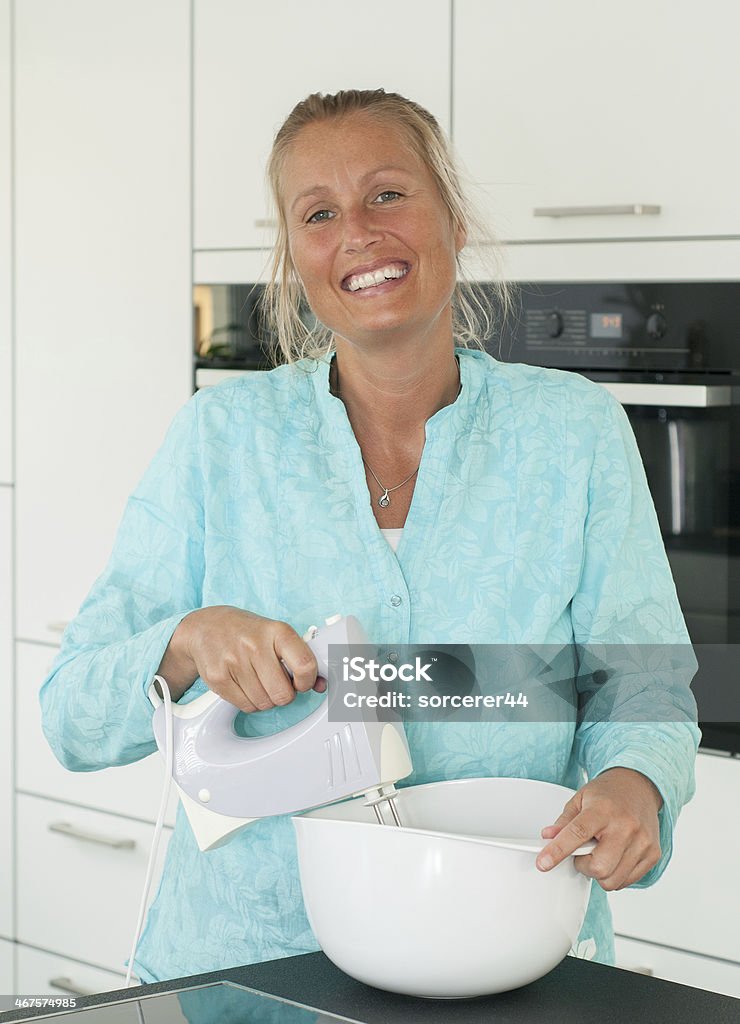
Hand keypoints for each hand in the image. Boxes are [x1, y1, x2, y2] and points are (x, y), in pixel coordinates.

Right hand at [157, 606, 324, 711]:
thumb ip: (300, 658)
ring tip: (259, 681)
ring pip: (264, 703)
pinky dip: (249, 702)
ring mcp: (234, 661)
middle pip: (283, 694)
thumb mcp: (277, 635)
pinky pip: (245, 706)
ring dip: (265, 699)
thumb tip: (321, 685)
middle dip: (284, 695)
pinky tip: (245, 685)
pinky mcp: (217, 677)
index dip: (307, 681)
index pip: (305, 665)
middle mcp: (255, 645)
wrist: (205, 627)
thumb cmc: (247, 632)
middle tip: (278, 684)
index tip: (302, 682)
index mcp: (278, 631)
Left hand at [535, 767, 663, 890]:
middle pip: (599, 867)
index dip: (557, 851)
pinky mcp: (653, 854)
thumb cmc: (609, 794)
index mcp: (603, 810)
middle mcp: (626, 826)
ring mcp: (642, 842)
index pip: (577, 834)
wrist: (639, 786)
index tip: (543, 863)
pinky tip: (614, 856)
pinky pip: (628, 881)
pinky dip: (616, 874)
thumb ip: (564, 821)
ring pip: (613, 880)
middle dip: (584, 866)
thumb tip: (548, 837)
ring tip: (600, 853)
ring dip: (600, 872)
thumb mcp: (580, 799)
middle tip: (582, 853)